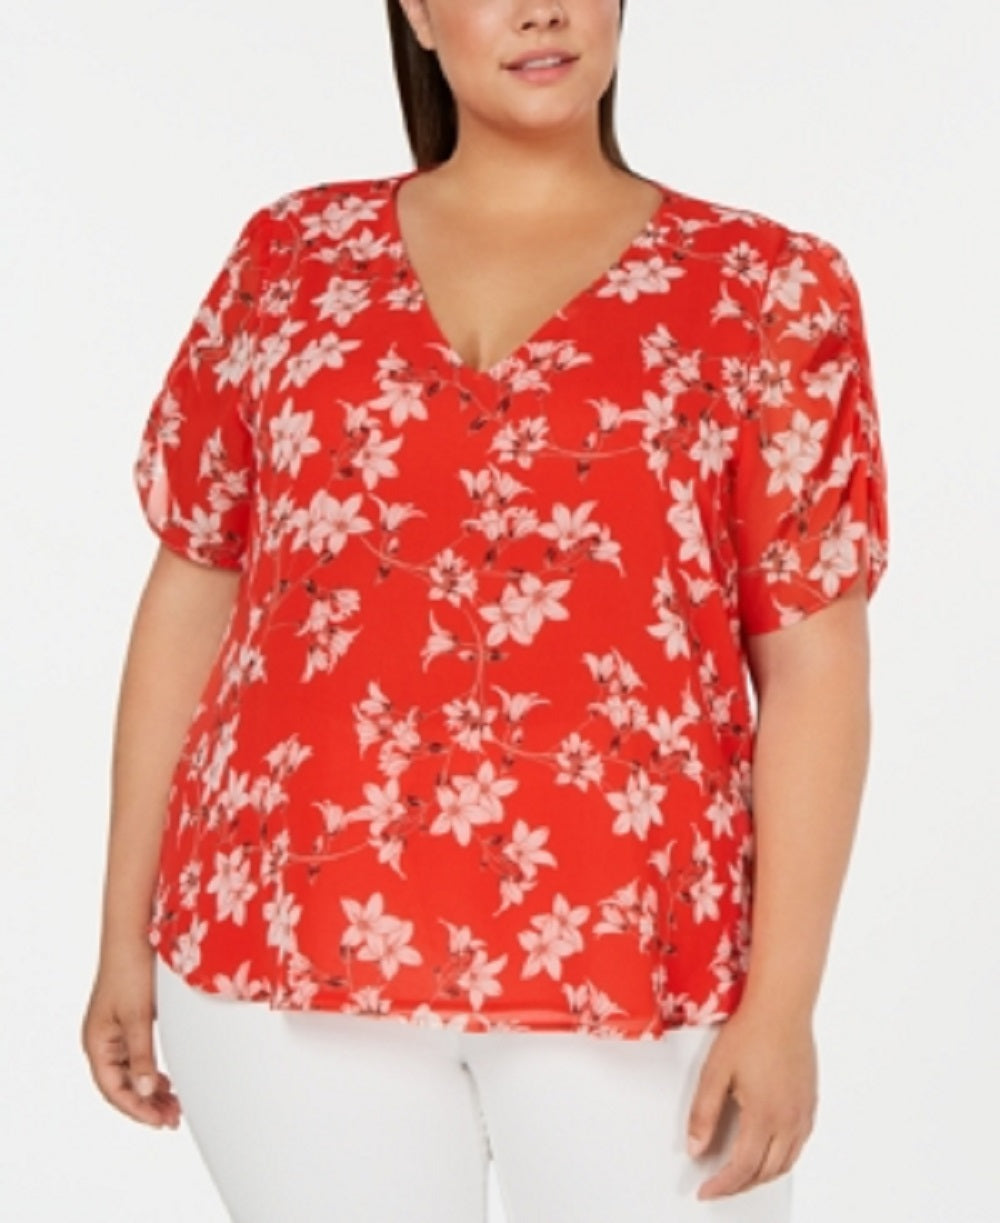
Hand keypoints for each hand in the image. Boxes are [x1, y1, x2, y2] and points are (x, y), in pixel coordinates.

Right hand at [80, 939, 181, 1129]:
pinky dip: (152, 1071)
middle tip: (173, 1119)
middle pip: (122, 1085)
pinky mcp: (130, 1020)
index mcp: (97, 1042)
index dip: (137, 1109)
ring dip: (151, 1090)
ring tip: (174, 1106)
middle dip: (146, 1104)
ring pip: (132, 1072)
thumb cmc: (130, 970)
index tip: (160, 1121)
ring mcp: (115, 1031)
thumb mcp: (138, 1017)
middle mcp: (102, 1040)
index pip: (114, 1089)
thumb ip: (142, 1055)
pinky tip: (167, 1081)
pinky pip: (138, 1057)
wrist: (134, 933)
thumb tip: (146, 1093)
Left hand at [686, 1005, 816, 1199]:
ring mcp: (803, 1113)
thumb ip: (703, 1113)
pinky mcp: (810, 1103)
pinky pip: (798, 1146)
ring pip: (786, 1163)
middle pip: (765, 1171)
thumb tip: (695, 1148)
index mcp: (764, 1116)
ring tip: (739, 1176)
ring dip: (762, 1176)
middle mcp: (789, 1120)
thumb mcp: (716, 1071)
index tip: (706, 1191)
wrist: (782, 1007)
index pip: (742, 1168)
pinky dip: (781, 1159)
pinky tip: (768, 1152)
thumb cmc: (750, 1032)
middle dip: (740, 1185)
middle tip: (718, 1186)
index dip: (722, 1185)